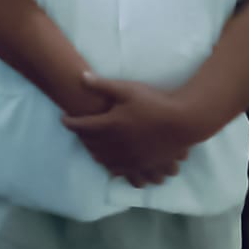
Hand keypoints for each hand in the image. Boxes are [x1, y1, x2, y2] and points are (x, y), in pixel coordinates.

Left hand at [62, 75, 201, 186]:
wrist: (184, 122)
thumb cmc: (155, 102)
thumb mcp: (127, 89)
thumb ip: (102, 85)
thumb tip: (80, 77)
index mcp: (111, 124)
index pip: (82, 126)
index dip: (70, 122)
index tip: (64, 119)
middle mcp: (117, 144)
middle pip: (91, 144)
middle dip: (82, 137)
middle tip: (78, 132)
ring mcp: (130, 157)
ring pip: (104, 160)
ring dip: (95, 153)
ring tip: (92, 147)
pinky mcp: (143, 165)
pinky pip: (122, 171)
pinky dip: (113, 167)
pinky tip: (112, 164)